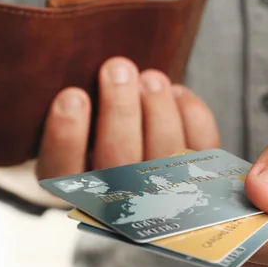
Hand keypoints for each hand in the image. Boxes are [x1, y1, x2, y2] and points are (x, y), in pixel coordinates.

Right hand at [37, 57, 219, 178]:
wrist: (140, 162)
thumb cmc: (100, 136)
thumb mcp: (74, 130)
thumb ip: (77, 110)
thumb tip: (100, 73)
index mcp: (76, 188)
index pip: (65, 172)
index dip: (67, 136)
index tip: (72, 95)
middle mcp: (120, 199)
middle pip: (120, 161)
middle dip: (120, 109)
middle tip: (118, 67)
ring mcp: (164, 191)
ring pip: (164, 154)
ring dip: (158, 109)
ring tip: (150, 77)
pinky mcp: (200, 174)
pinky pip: (202, 147)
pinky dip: (192, 114)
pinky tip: (175, 92)